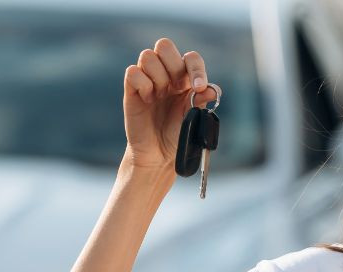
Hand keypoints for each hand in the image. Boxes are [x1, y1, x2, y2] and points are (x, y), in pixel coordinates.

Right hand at [122, 38, 221, 170]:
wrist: (159, 154)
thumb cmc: (178, 134)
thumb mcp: (194, 118)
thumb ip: (201, 102)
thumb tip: (211, 89)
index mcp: (185, 78)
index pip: (191, 58)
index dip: (196, 69)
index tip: (197, 88)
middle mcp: (166, 74)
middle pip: (164, 45)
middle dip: (172, 65)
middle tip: (174, 87)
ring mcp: (148, 79)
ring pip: (147, 56)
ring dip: (156, 76)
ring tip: (158, 96)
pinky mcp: (132, 89)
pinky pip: (133, 72)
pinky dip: (142, 84)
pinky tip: (147, 100)